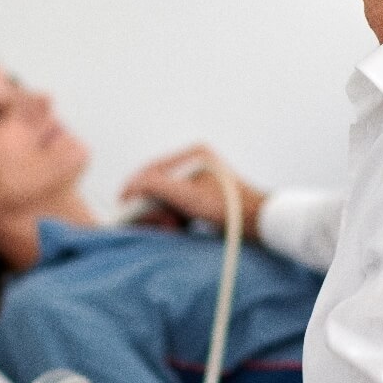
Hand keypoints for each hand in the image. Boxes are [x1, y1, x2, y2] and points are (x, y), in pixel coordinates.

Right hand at [121, 144, 267, 239]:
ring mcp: (198, 182)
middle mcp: (194, 165)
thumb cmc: (229, 208)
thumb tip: (133, 186)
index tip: (123, 202)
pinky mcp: (202, 199)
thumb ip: (156, 185)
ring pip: (166, 198)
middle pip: (158, 184)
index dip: (135, 186)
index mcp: (193, 155)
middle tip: (150, 221)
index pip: (153, 168)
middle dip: (151, 205)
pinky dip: (172, 218)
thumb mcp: (187, 195)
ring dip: (162, 214)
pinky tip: (176, 227)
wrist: (260, 224)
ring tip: (169, 226)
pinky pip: (177, 207)